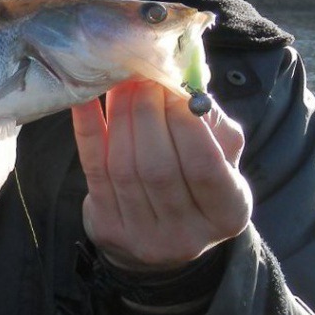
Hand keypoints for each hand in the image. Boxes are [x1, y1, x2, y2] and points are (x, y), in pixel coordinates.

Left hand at [72, 80, 251, 270]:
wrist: (161, 234)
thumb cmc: (195, 181)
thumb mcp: (221, 156)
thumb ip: (211, 122)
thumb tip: (186, 81)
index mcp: (228, 213)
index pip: (205, 165)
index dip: (185, 123)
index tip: (171, 86)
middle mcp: (188, 234)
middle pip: (158, 167)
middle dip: (147, 114)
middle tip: (142, 77)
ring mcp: (144, 237)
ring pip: (123, 168)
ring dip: (119, 117)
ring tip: (120, 83)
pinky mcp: (108, 228)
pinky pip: (93, 170)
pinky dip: (88, 129)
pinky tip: (85, 100)